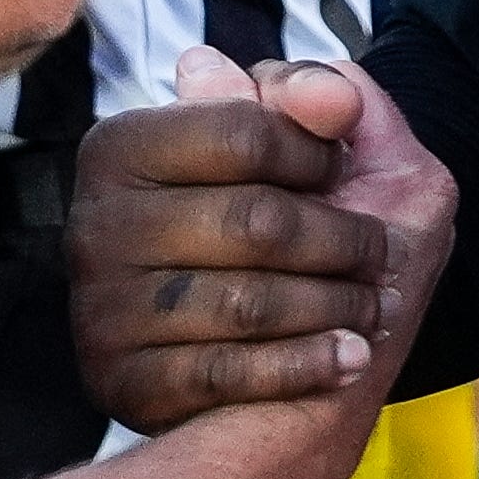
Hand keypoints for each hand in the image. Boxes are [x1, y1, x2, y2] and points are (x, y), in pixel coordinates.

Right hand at [70, 48, 454, 431]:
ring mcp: (101, 310)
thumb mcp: (300, 145)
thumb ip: (315, 97)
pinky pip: (227, 375)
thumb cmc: (269, 229)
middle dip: (344, 240)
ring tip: (373, 305)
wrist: (231, 366)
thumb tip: (333, 96)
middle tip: (381, 253)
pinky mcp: (120, 383)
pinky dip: (306, 365)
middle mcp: (97, 224)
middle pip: (256, 222)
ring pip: (249, 303)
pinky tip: (349, 355)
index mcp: (122, 146)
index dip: (317, 154)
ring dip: (337, 306)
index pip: (244, 133)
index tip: (343, 170)